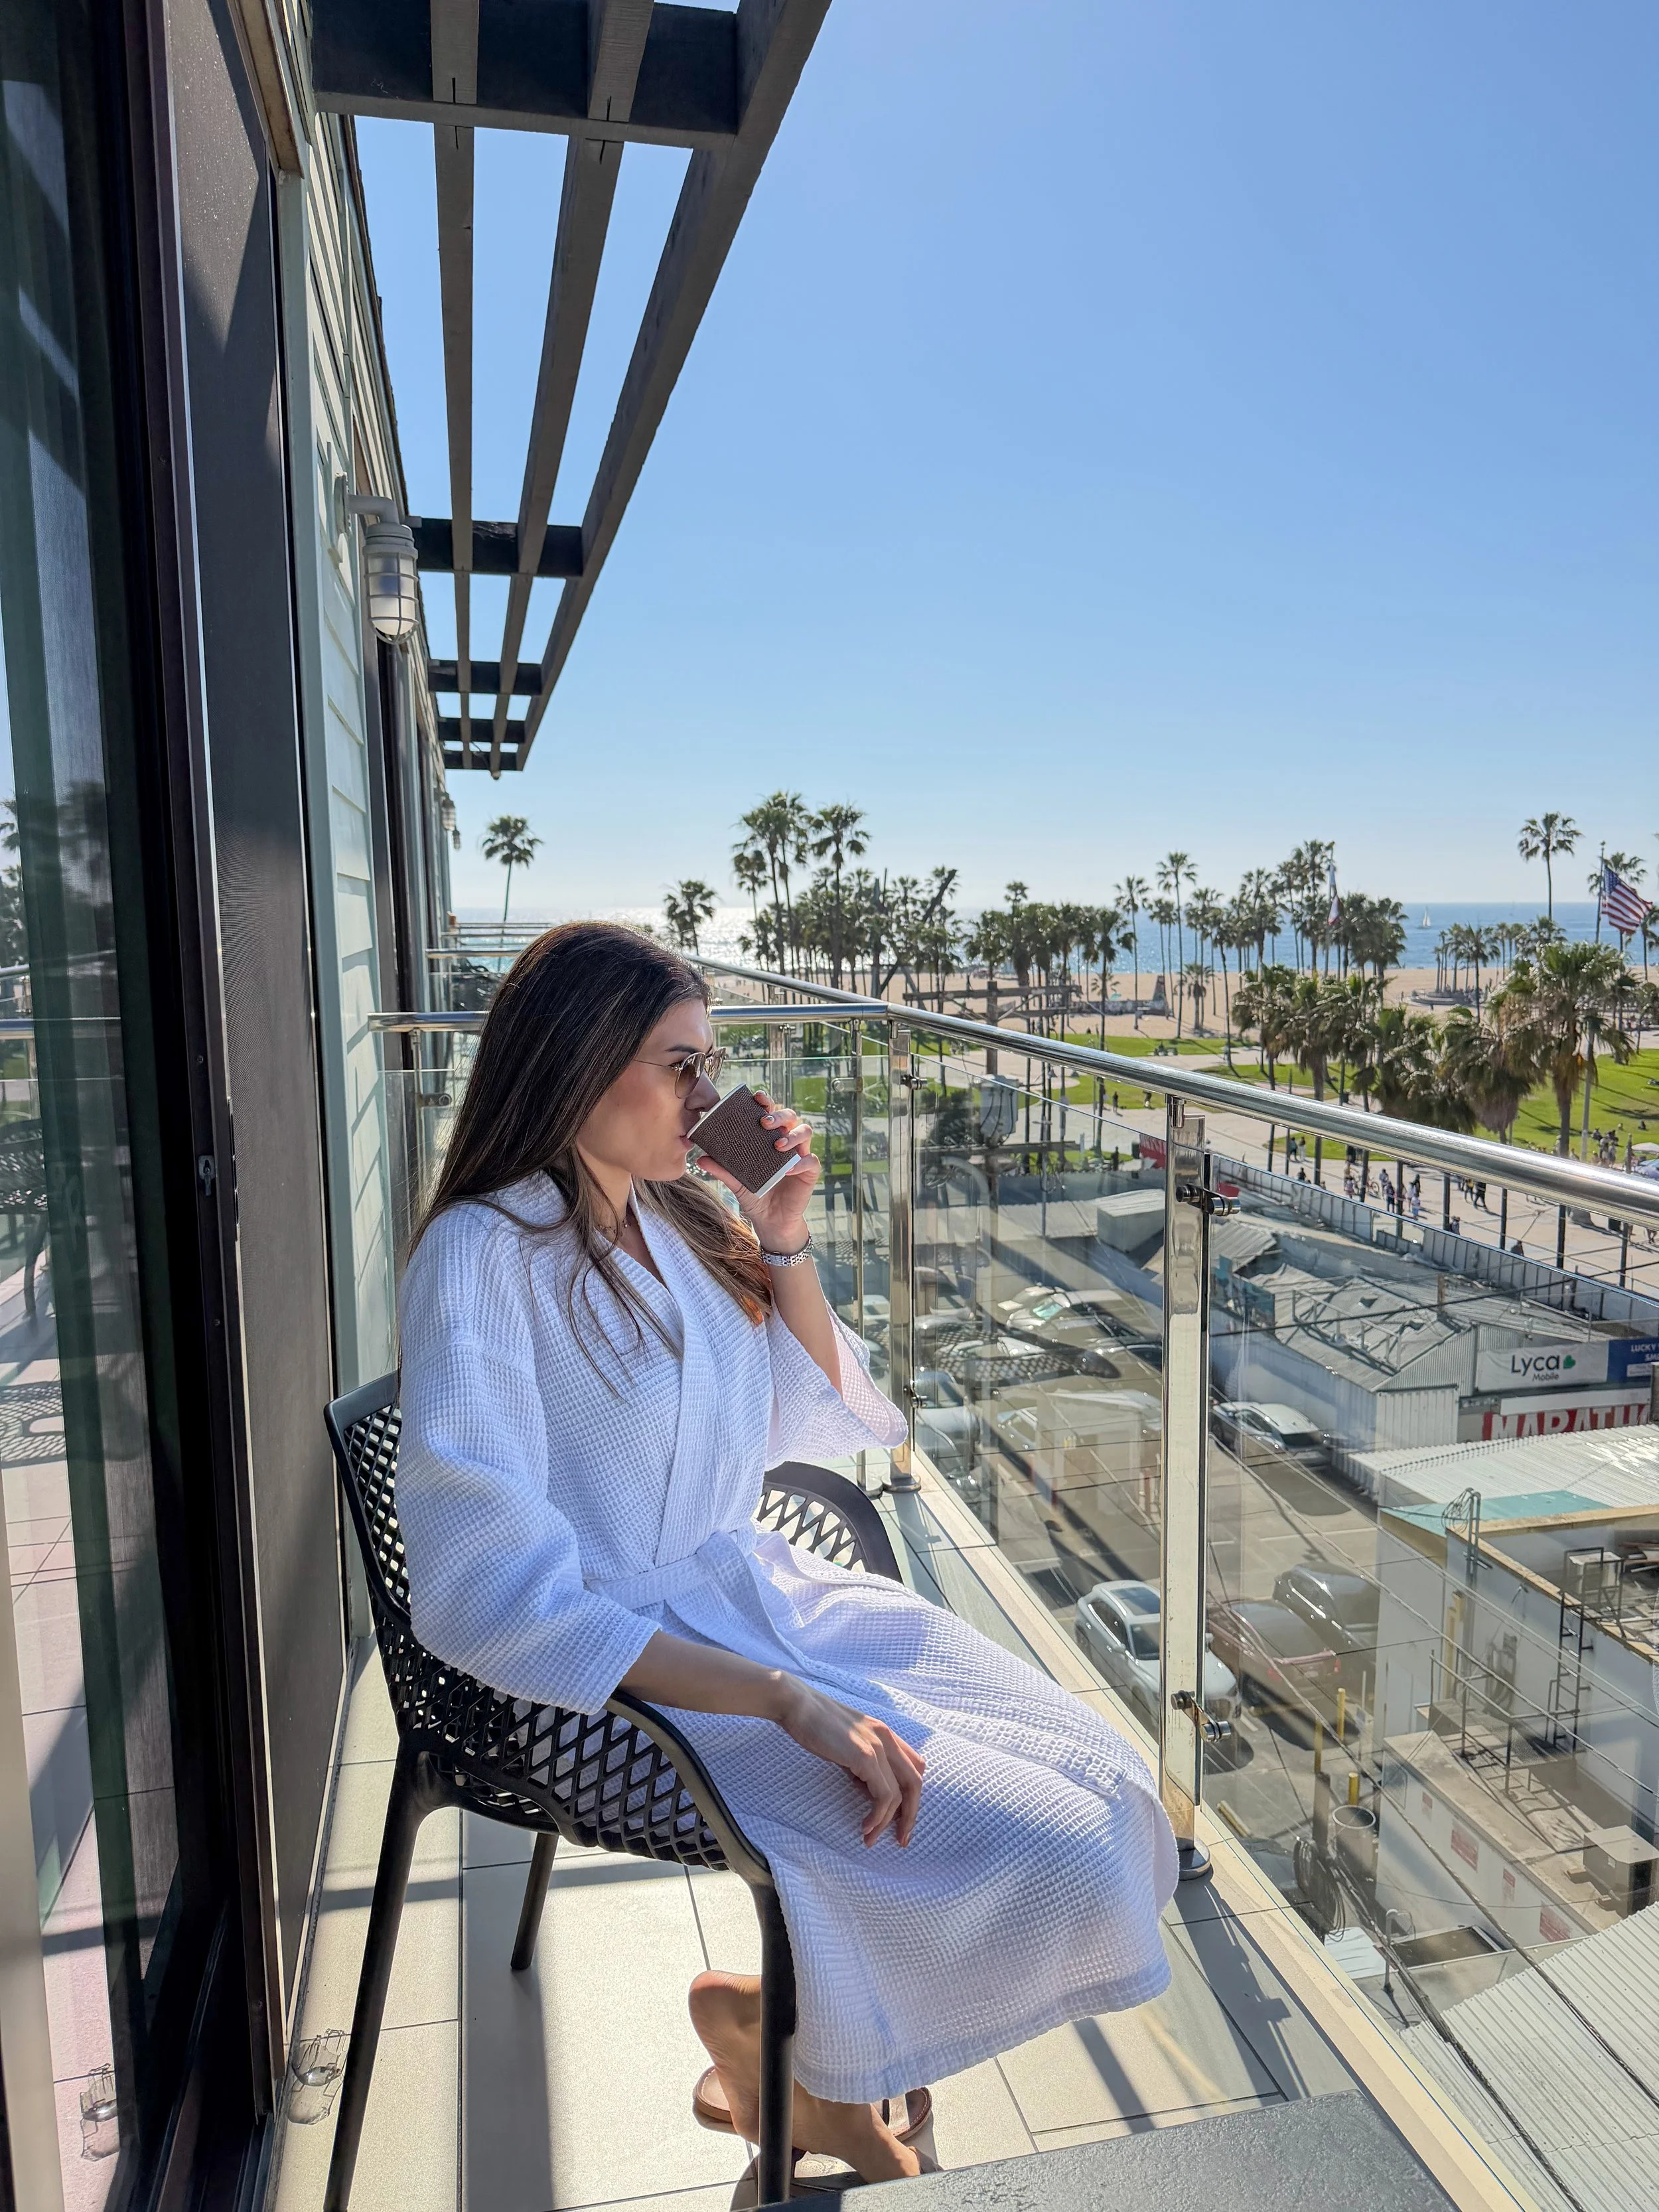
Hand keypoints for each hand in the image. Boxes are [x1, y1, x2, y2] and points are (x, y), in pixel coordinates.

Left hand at [696, 1089, 819, 1250]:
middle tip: (764, 1123)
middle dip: (779, 1115)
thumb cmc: (754, 1195)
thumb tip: (700, 1157)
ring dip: (792, 1135)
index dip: (766, 1101)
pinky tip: (788, 1170)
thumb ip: (722, 1169)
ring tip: (778, 1145)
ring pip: (805, 1131)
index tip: (757, 1097)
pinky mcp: (809, 1171)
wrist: (769, 1220)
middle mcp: (786, 1141)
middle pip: (790, 1116)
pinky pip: (810, 1161)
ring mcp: (799, 1154)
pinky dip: (800, 1163)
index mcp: (769, 1137)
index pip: (770, 1112)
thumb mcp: (736, 1182)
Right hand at [773, 1679, 924, 1846]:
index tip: (901, 1820)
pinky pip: (883, 1795)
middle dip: (911, 1815)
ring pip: (900, 1794)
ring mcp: (878, 1747)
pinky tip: (865, 1826)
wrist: (798, 1705)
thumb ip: (863, 1762)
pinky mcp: (865, 1757)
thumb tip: (867, 1788)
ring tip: (871, 1838)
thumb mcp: (848, 1743)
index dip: (912, 1795)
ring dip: (888, 1822)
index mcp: (885, 1733)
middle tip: (901, 1839)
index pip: (915, 1767)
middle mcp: (887, 1738)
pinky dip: (877, 1816)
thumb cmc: (816, 1724)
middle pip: (916, 1783)